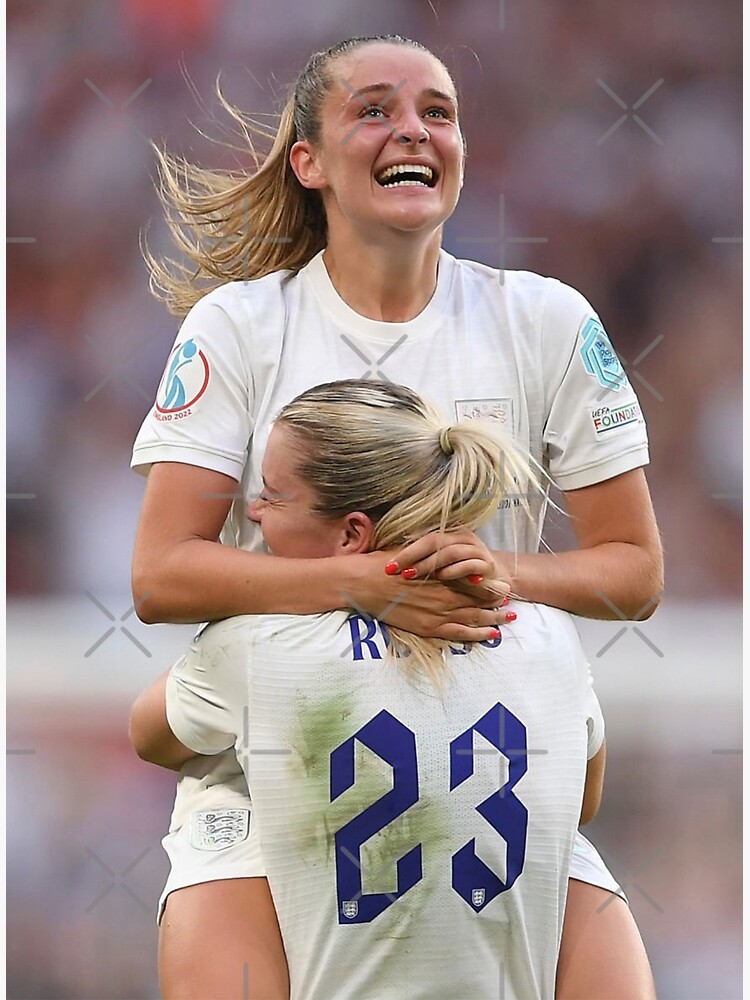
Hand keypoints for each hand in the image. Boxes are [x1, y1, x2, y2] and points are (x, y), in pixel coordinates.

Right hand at [347, 549, 512, 643]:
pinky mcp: (429, 628)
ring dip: (495, 619)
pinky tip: (491, 635)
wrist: (366, 583)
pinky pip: (460, 633)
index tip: (503, 586)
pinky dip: (478, 634)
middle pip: (481, 601)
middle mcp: (447, 594)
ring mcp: (439, 613)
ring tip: (509, 618)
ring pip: (475, 618)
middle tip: (513, 604)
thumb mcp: (415, 552)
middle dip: (499, 603)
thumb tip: (447, 551)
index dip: (492, 585)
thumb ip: (435, 556)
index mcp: (445, 574)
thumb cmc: (388, 564)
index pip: (477, 582)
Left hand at [385, 529, 511, 597]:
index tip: (388, 567)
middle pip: (434, 541)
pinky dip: (454, 571)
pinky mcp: (486, 564)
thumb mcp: (440, 562)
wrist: (495, 579)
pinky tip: (441, 577)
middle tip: (396, 571)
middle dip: (413, 557)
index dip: (405, 552)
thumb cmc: (461, 571)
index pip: (423, 538)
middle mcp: (462, 537)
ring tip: (413, 574)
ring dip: (430, 564)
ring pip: (450, 552)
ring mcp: (475, 549)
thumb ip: (423, 559)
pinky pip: (469, 564)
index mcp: (449, 533)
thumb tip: (392, 563)